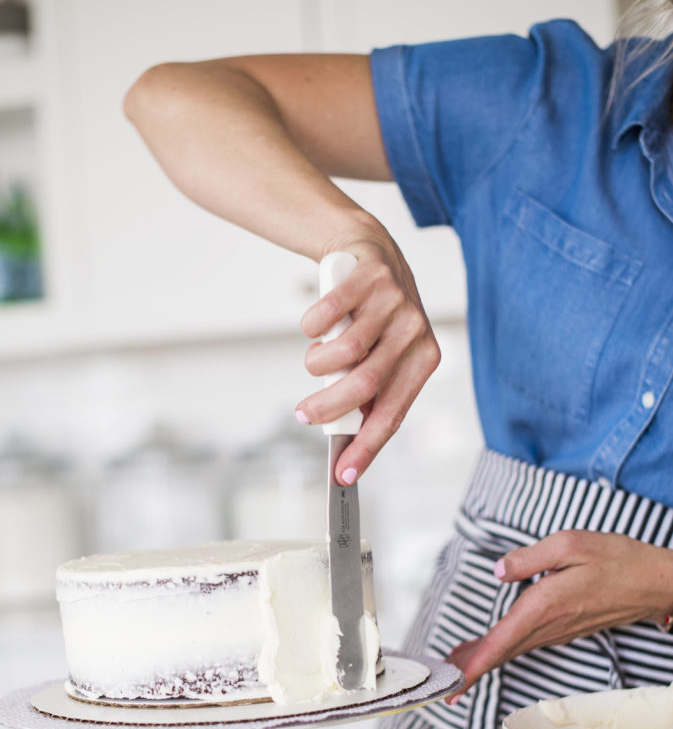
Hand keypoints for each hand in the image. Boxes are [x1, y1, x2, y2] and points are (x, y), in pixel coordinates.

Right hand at [295, 234, 439, 483]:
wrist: (371, 253)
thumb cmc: (374, 318)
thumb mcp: (381, 354)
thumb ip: (369, 391)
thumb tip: (345, 440)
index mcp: (424, 359)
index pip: (393, 413)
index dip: (366, 447)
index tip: (343, 474)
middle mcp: (415, 331)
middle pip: (364, 385)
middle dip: (327, 408)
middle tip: (303, 415)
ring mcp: (394, 302)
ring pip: (343, 351)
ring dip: (316, 363)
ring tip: (314, 360)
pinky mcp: (369, 276)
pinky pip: (326, 314)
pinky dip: (311, 326)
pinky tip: (315, 327)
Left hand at [445, 530, 672, 702]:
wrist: (656, 583)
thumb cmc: (617, 559)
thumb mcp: (571, 543)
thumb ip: (529, 557)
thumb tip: (498, 571)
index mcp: (545, 604)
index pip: (501, 641)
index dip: (474, 664)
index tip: (452, 683)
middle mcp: (549, 625)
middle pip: (501, 652)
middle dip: (469, 668)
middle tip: (441, 683)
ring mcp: (557, 630)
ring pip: (512, 649)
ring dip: (484, 659)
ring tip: (455, 663)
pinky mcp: (564, 628)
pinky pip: (526, 643)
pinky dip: (503, 649)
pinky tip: (490, 647)